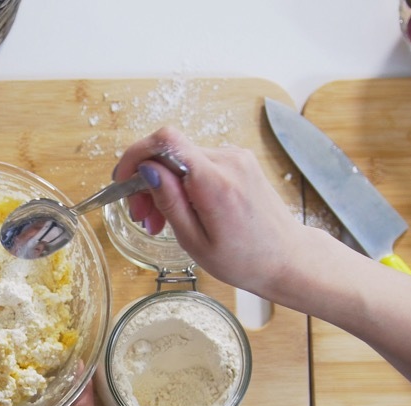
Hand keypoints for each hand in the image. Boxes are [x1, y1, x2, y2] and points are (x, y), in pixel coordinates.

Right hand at [115, 127, 305, 296]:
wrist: (288, 258)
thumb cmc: (245, 260)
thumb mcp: (195, 241)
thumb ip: (169, 201)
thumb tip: (146, 170)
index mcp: (216, 183)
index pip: (166, 141)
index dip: (136, 154)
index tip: (123, 180)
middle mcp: (228, 160)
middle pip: (169, 152)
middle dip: (146, 181)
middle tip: (142, 217)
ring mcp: (236, 157)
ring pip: (181, 158)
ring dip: (163, 184)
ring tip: (161, 221)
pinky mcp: (239, 161)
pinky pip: (198, 163)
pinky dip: (182, 182)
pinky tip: (182, 210)